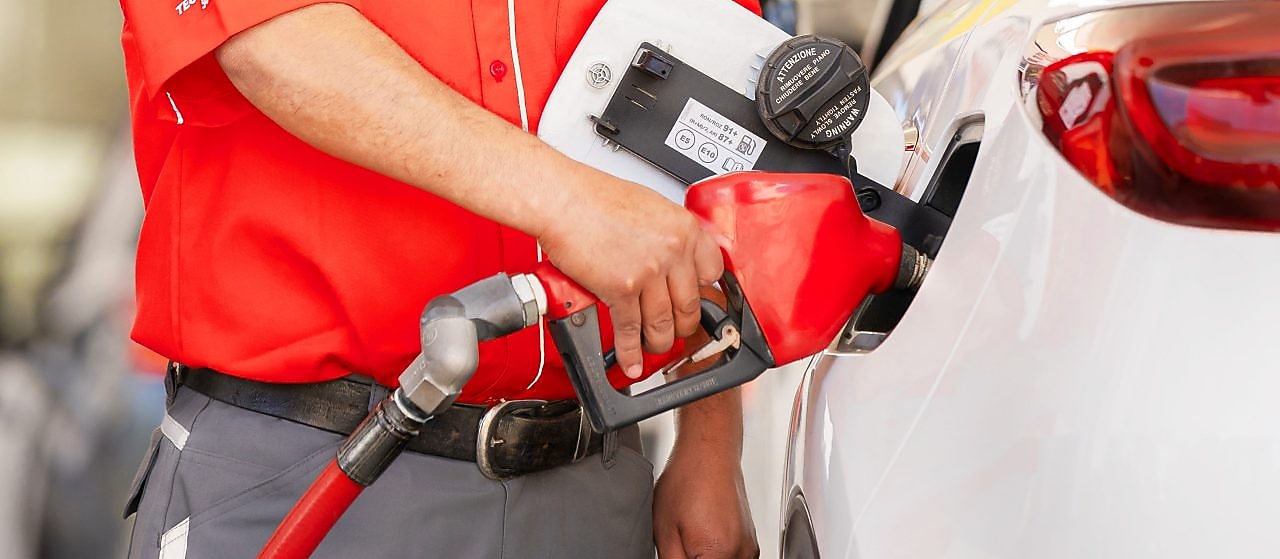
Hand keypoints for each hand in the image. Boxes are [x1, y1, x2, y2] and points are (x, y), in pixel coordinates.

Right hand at [538, 170, 722, 377]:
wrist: (563, 200)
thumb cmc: (596, 198)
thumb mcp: (650, 206)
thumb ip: (668, 234)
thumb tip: (673, 256)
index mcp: (684, 228)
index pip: (713, 272)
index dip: (705, 292)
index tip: (697, 301)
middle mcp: (672, 251)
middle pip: (690, 305)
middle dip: (683, 325)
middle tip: (676, 329)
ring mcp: (649, 272)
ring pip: (663, 323)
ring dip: (658, 342)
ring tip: (653, 346)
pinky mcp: (621, 289)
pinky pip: (631, 329)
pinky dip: (631, 352)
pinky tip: (632, 361)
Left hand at [653, 443, 757, 558]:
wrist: (709, 452)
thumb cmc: (688, 480)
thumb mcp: (665, 533)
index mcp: (719, 554)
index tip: (679, 556)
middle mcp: (742, 554)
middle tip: (681, 548)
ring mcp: (749, 548)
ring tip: (689, 541)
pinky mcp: (750, 542)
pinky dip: (717, 557)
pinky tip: (701, 541)